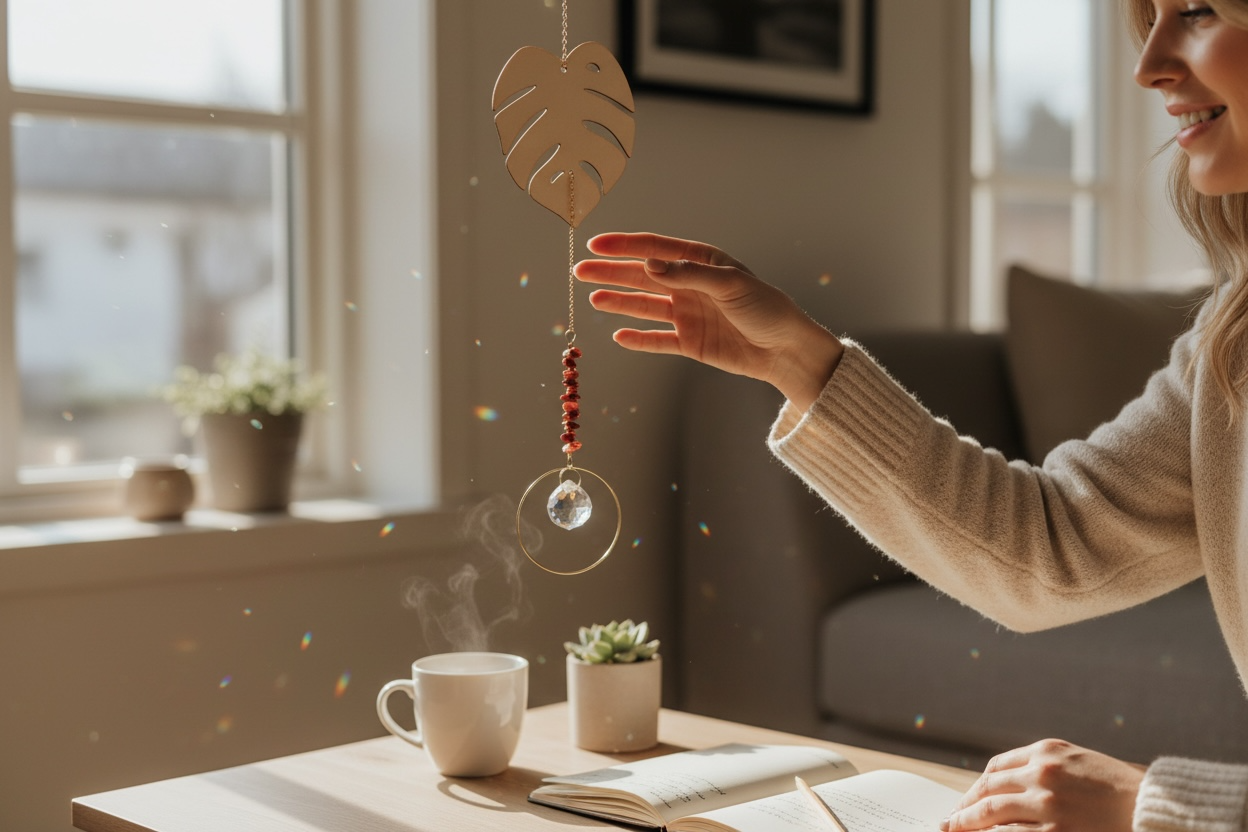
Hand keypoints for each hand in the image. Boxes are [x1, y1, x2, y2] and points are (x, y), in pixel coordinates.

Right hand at [575, 232, 843, 410]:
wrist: (786, 350)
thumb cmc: (766, 308)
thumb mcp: (730, 285)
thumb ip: (687, 274)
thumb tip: (647, 264)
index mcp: (701, 262)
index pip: (656, 249)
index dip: (624, 246)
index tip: (595, 245)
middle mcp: (691, 285)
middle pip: (643, 276)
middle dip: (612, 273)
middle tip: (580, 271)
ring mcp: (689, 314)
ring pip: (645, 306)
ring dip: (619, 301)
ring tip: (593, 298)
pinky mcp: (691, 343)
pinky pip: (658, 340)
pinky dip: (639, 338)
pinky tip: (618, 334)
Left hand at [942, 739, 1145, 831]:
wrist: (1152, 808)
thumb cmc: (1117, 787)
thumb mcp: (1078, 761)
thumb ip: (1043, 767)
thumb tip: (1006, 785)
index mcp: (1046, 751)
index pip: (997, 768)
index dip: (978, 785)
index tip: (969, 798)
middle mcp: (1041, 774)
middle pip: (988, 789)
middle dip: (964, 805)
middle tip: (950, 819)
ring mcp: (1046, 805)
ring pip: (991, 813)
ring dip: (966, 823)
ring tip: (952, 830)